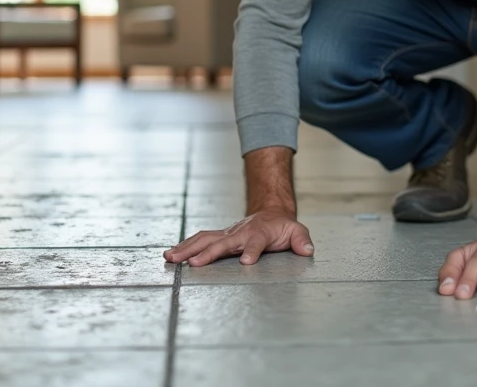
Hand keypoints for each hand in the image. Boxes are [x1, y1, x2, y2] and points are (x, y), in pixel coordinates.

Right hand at [163, 210, 314, 266]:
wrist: (270, 213)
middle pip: (222, 243)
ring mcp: (227, 234)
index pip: (256, 242)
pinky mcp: (219, 237)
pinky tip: (170, 255)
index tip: (247, 262)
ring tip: (170, 258)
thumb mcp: (297, 231)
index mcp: (259, 233)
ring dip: (187, 248)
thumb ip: (302, 240)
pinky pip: (199, 240)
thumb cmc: (283, 227)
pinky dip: (184, 246)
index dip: (252, 251)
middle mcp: (239, 233)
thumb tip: (307, 249)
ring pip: (204, 239)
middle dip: (206, 253)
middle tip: (192, 264)